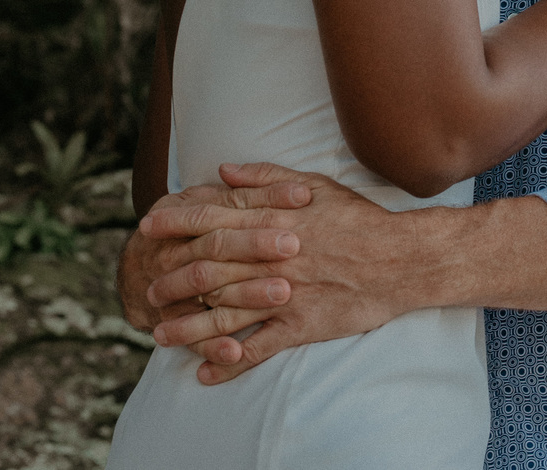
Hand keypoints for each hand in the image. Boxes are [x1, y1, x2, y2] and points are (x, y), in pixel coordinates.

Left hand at [141, 162, 426, 384]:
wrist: (399, 259)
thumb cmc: (357, 218)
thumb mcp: (314, 184)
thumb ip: (265, 177)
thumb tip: (223, 171)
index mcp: (273, 219)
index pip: (213, 217)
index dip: (176, 221)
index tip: (148, 224)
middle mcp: (271, 256)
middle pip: (209, 267)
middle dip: (172, 277)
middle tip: (147, 286)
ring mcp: (283, 293)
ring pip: (225, 312)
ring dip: (189, 326)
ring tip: (159, 335)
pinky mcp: (300, 325)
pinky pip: (257, 348)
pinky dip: (230, 365)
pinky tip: (205, 374)